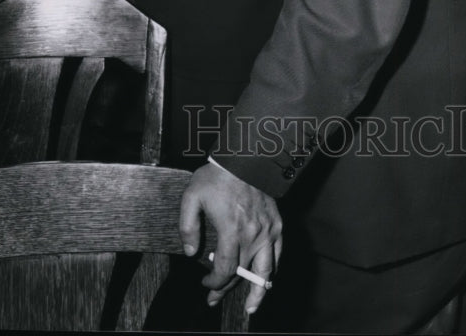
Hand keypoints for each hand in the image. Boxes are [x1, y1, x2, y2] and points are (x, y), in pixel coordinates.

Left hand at [180, 161, 281, 315]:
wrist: (245, 157)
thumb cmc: (217, 176)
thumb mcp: (192, 197)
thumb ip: (187, 227)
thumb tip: (190, 252)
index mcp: (232, 230)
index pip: (225, 269)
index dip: (214, 282)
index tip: (205, 282)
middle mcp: (253, 234)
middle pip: (241, 273)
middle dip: (227, 289)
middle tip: (215, 298)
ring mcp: (268, 230)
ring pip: (265, 270)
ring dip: (258, 292)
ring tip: (251, 307)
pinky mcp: (277, 223)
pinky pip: (277, 254)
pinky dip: (272, 269)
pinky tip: (266, 279)